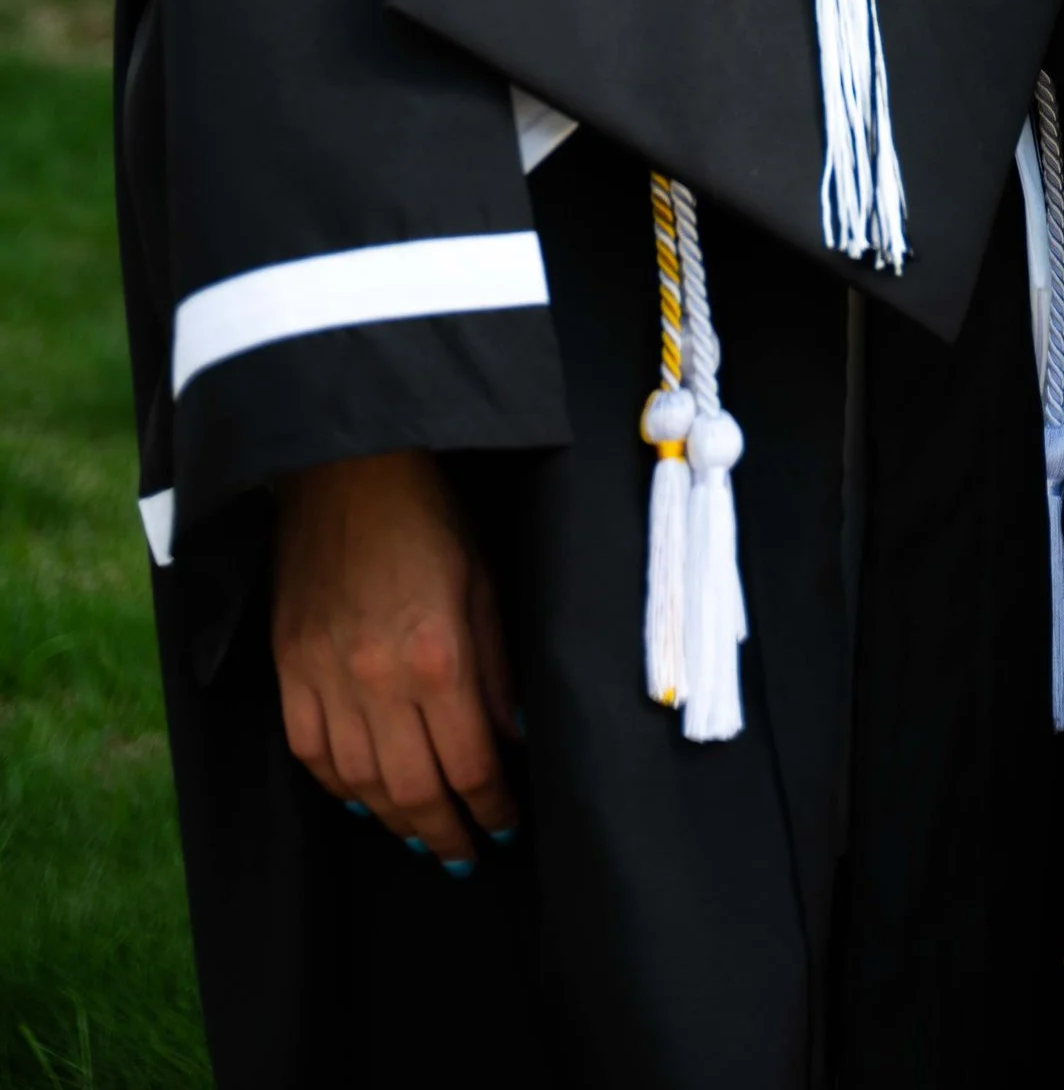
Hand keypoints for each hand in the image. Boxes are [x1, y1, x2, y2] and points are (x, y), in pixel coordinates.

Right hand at [272, 449, 517, 866]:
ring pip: (360, 784)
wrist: (346, 468)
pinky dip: (339, 789)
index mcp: (438, 657)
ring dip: (394, 821)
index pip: (469, 763)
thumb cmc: (428, 517)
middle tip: (466, 856)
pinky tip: (362, 800)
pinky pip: (311, 753)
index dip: (492, 806)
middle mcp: (378, 680)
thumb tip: (514, 736)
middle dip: (446, 832)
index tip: (505, 828)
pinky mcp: (289, 669)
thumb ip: (497, 668)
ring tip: (423, 836)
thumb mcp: (484, 582)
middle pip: (414, 789)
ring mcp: (325, 678)